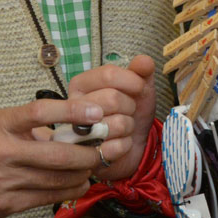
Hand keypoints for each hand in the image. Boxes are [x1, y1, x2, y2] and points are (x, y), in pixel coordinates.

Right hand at [0, 97, 105, 217]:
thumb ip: (32, 124)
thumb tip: (74, 126)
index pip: (39, 113)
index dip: (71, 111)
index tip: (95, 113)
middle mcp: (0, 153)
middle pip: (56, 154)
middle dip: (87, 153)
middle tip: (103, 147)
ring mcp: (2, 182)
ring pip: (56, 180)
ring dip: (81, 174)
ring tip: (93, 165)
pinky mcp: (5, 205)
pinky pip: (45, 198)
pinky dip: (67, 190)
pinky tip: (77, 183)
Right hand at [65, 55, 156, 180]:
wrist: (131, 145)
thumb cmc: (130, 111)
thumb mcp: (139, 88)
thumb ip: (141, 71)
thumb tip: (144, 60)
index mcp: (80, 84)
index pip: (108, 74)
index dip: (133, 81)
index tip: (140, 88)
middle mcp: (73, 107)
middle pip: (112, 98)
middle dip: (131, 107)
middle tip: (128, 111)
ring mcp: (75, 133)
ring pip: (117, 123)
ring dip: (129, 127)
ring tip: (123, 128)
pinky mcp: (84, 156)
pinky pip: (116, 146)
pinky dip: (126, 145)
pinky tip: (120, 143)